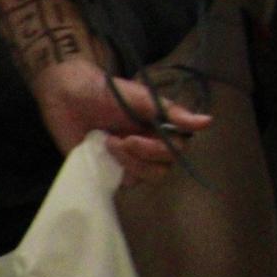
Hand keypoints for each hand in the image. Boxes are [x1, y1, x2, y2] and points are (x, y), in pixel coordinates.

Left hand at [29, 58, 212, 184]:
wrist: (68, 95)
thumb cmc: (108, 92)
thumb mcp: (143, 98)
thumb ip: (173, 113)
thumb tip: (208, 122)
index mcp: (161, 128)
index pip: (178, 149)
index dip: (161, 149)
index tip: (135, 137)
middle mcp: (149, 146)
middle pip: (164, 167)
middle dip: (144, 156)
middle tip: (121, 139)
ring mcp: (130, 161)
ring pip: (147, 177)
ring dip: (130, 163)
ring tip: (108, 143)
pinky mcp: (109, 171)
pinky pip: (123, 184)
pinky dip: (115, 172)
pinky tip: (100, 154)